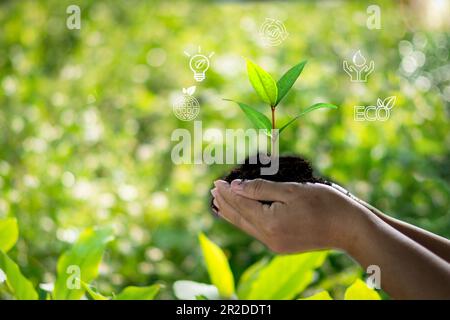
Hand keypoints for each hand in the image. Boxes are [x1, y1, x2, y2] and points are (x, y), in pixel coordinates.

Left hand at [211, 179, 367, 253]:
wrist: (349, 229)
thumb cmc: (324, 204)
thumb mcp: (291, 190)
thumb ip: (260, 189)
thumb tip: (236, 187)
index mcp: (269, 223)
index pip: (240, 205)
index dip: (227, 192)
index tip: (216, 182)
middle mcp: (269, 238)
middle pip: (240, 218)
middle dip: (225, 203)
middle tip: (212, 190)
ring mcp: (275, 244)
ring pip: (247, 227)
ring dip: (232, 213)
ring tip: (219, 203)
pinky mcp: (282, 246)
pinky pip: (256, 232)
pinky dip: (245, 221)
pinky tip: (242, 216)